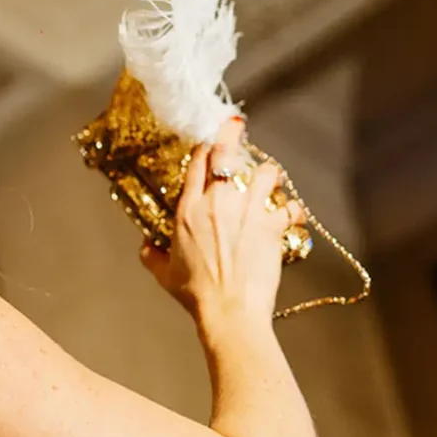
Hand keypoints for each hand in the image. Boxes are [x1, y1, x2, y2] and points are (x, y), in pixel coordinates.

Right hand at [141, 119, 303, 326]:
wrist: (229, 311)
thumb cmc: (195, 294)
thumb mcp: (164, 274)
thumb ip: (151, 255)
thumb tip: (145, 247)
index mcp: (188, 210)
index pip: (196, 164)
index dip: (204, 146)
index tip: (210, 138)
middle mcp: (217, 203)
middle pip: (227, 155)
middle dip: (232, 135)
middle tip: (237, 126)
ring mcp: (246, 211)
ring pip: (265, 173)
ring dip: (268, 173)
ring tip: (269, 177)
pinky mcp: (271, 226)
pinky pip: (288, 206)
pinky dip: (291, 208)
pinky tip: (291, 213)